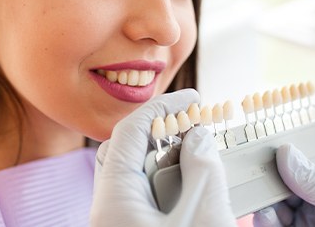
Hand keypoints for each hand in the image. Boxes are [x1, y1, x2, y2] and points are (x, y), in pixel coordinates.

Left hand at [90, 89, 236, 226]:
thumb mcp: (204, 219)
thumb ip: (203, 173)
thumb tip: (198, 137)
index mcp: (113, 200)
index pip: (129, 132)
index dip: (162, 107)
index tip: (191, 99)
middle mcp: (110, 207)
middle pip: (129, 150)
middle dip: (163, 132)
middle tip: (195, 127)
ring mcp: (121, 218)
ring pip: (139, 174)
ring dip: (170, 160)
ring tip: (202, 157)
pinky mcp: (134, 226)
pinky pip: (147, 194)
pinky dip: (171, 182)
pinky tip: (195, 186)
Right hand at [253, 144, 314, 226]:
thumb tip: (286, 152)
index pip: (301, 164)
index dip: (281, 157)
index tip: (264, 153)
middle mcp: (312, 201)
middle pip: (280, 185)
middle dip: (267, 182)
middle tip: (254, 179)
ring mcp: (302, 221)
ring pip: (272, 206)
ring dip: (263, 204)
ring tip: (263, 206)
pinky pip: (272, 225)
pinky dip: (264, 221)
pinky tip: (264, 218)